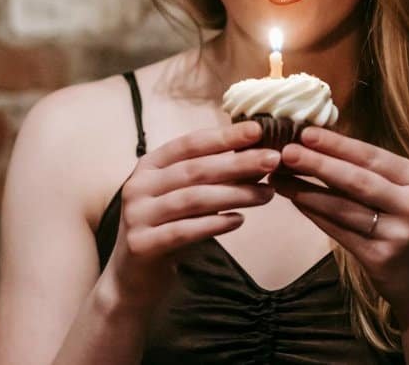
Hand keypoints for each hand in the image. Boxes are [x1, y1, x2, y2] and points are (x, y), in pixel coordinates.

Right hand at [103, 121, 279, 309]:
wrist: (135, 277)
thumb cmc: (169, 227)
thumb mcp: (189, 195)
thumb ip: (218, 176)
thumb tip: (262, 155)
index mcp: (150, 166)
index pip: (190, 144)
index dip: (224, 137)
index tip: (257, 130)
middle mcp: (139, 186)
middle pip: (196, 170)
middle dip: (238, 163)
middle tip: (274, 159)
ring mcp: (137, 215)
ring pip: (193, 199)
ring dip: (235, 194)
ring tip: (267, 194)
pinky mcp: (142, 244)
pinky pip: (184, 231)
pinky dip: (215, 224)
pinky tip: (240, 221)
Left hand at [271, 128, 408, 321]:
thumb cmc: (405, 226)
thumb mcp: (400, 194)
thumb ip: (369, 173)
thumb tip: (321, 145)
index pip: (372, 156)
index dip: (337, 144)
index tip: (306, 132)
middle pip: (357, 179)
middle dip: (318, 163)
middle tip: (287, 152)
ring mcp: (398, 233)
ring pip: (343, 207)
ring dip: (307, 190)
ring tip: (279, 178)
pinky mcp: (380, 257)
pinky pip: (338, 231)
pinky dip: (314, 213)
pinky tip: (296, 201)